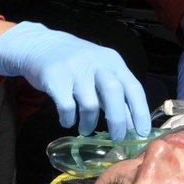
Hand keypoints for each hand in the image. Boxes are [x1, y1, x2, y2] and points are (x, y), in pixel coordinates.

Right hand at [0, 22, 150, 139]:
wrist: (40, 44)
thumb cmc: (77, 64)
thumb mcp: (100, 73)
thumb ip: (115, 96)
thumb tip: (131, 127)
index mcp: (114, 62)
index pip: (134, 88)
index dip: (140, 112)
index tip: (143, 134)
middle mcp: (97, 63)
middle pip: (114, 93)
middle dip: (118, 121)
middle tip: (117, 139)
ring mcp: (75, 68)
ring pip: (90, 103)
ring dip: (89, 123)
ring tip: (86, 130)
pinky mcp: (55, 77)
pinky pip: (67, 106)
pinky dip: (69, 119)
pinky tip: (68, 121)